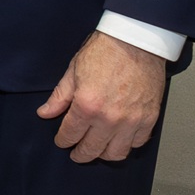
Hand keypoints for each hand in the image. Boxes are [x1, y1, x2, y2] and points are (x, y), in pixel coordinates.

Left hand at [36, 31, 166, 162]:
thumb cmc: (105, 50)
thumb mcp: (73, 71)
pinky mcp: (149, 118)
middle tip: (77, 153)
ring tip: (97, 149)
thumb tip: (45, 113)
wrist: (136, 40)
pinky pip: (138, 143)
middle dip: (80, 154)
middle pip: (92, 149)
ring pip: (116, 153)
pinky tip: (119, 138)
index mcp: (87, 105)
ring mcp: (132, 121)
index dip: (63, 141)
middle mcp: (109, 118)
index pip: (70, 135)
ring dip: (104, 154)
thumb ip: (59, 97)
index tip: (62, 141)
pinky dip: (127, 144)